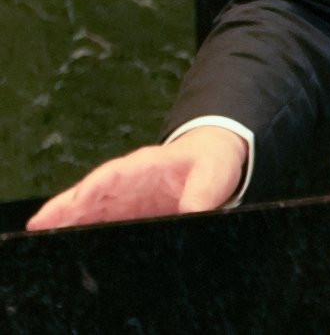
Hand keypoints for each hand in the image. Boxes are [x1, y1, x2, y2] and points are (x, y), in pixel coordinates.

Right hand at [26, 126, 246, 231]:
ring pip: (88, 207)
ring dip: (65, 221)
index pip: (116, 174)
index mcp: (147, 164)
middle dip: (66, 206)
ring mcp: (123, 197)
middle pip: (91, 191)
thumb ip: (203, 193)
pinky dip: (82, 231)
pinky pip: (98, 221)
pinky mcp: (125, 212)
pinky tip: (66, 246)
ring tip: (40, 235)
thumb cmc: (211, 163)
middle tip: (40, 224)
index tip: (79, 201)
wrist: (211, 159)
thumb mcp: (214, 173)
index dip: (96, 187)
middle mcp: (128, 180)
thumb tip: (191, 214)